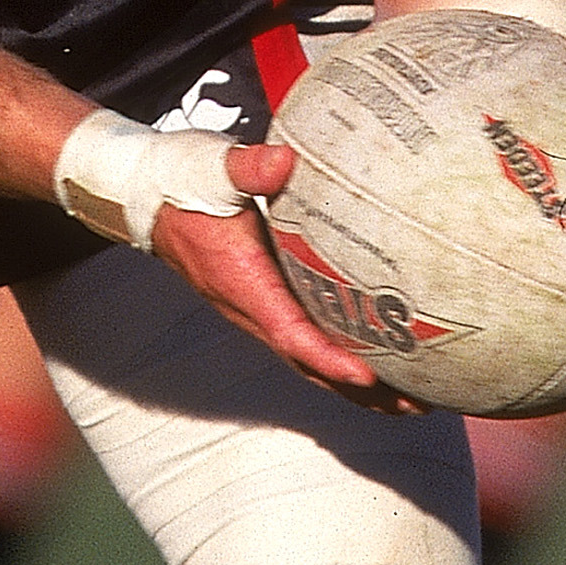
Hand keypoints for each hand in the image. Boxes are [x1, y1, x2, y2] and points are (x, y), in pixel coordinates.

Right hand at [147, 138, 421, 408]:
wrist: (149, 198)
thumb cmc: (183, 184)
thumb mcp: (212, 169)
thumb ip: (248, 167)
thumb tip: (285, 161)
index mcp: (241, 282)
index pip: (289, 332)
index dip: (329, 357)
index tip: (369, 374)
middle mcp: (249, 307)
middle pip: (309, 364)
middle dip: (361, 390)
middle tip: (416, 403)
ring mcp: (257, 310)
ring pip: (310, 361)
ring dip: (358, 388)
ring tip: (413, 400)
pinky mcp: (265, 302)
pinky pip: (306, 344)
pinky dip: (342, 363)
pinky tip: (379, 363)